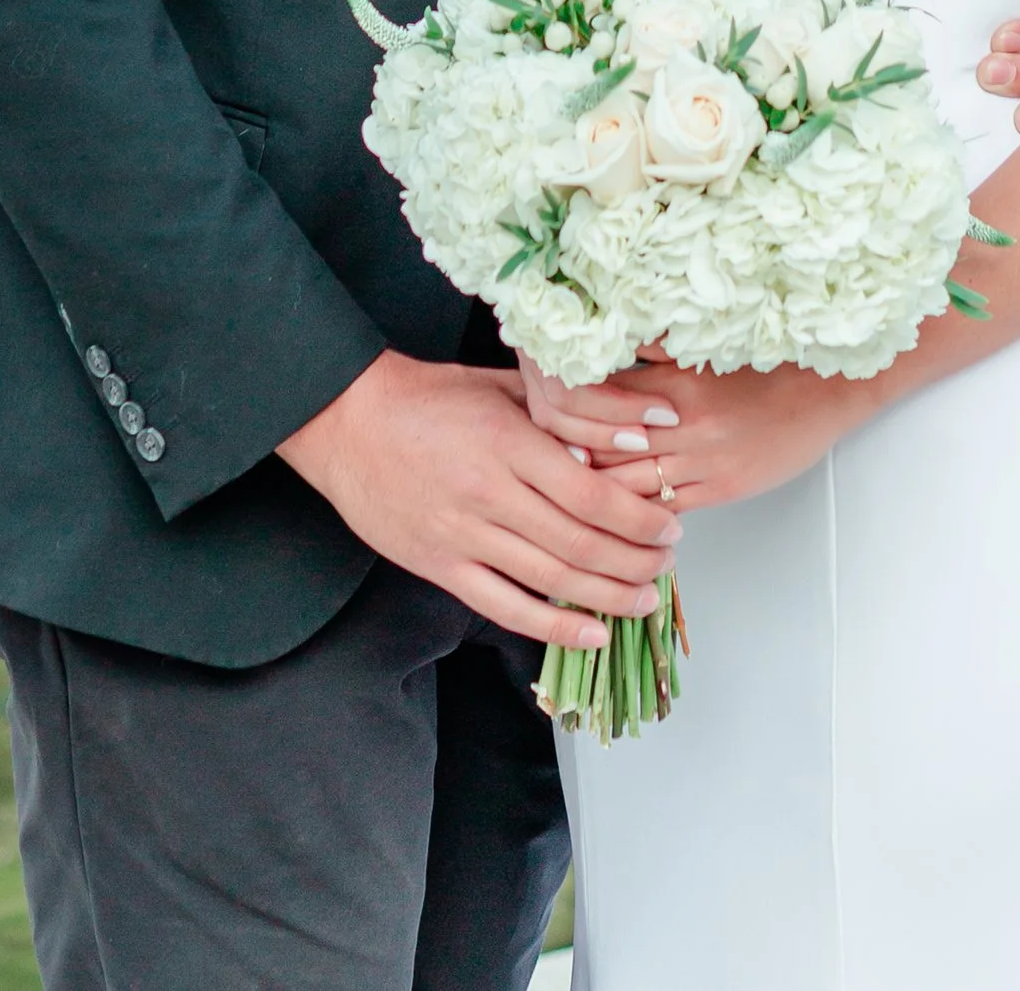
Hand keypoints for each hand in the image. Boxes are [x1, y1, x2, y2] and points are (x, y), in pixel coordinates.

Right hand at [278, 353, 680, 647]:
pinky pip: (505, 607)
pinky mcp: (440, 567)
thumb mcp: (500, 386)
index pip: (591, 494)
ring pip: (551, 580)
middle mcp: (489, 494)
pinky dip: (554, 627)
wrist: (349, 423)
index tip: (670, 525)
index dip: (638, 518)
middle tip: (668, 564)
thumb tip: (629, 430)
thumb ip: (559, 413)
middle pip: (580, 542)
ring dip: (608, 597)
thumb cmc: (429, 398)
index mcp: (508, 442)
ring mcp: (463, 536)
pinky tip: (592, 634)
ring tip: (645, 600)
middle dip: (635, 560)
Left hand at [570, 354, 856, 511]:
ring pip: (632, 488)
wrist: (827, 393)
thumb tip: (605, 341)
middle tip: (537, 467)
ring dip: (598, 496)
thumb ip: (655, 350)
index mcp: (678, 383)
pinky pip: (668, 508)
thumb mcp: (706, 347)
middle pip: (608, 450)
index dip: (567, 414)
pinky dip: (637, 515)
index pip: (603, 403)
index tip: (544, 417)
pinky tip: (617, 518)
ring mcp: (704, 463)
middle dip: (570, 460)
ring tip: (564, 501)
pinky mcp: (721, 490)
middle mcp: (686, 426)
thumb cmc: (769, 365)